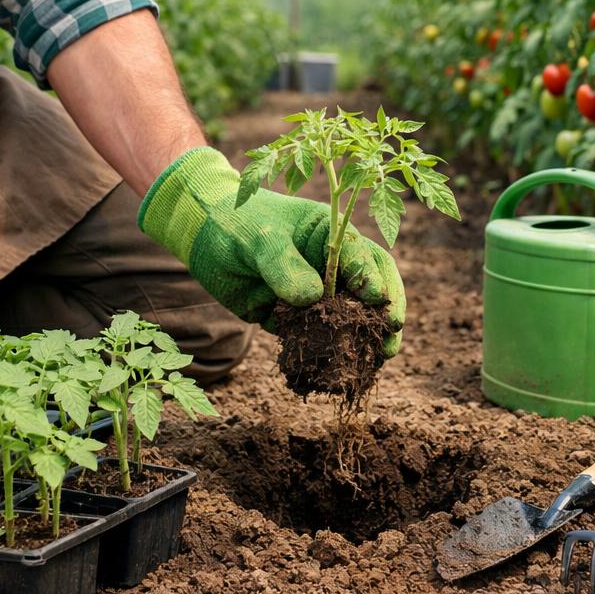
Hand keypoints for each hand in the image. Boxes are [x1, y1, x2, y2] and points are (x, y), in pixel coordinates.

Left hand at [139, 148, 404, 355]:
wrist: (202, 237)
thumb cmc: (236, 223)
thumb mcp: (259, 239)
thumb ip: (284, 266)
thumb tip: (313, 298)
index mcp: (331, 236)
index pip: (362, 257)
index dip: (373, 279)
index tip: (378, 302)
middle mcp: (332, 265)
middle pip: (371, 288)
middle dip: (384, 312)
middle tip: (391, 335)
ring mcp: (317, 293)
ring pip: (349, 317)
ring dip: (363, 337)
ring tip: (377, 359)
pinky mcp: (296, 318)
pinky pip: (317, 338)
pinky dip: (327, 353)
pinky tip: (335, 370)